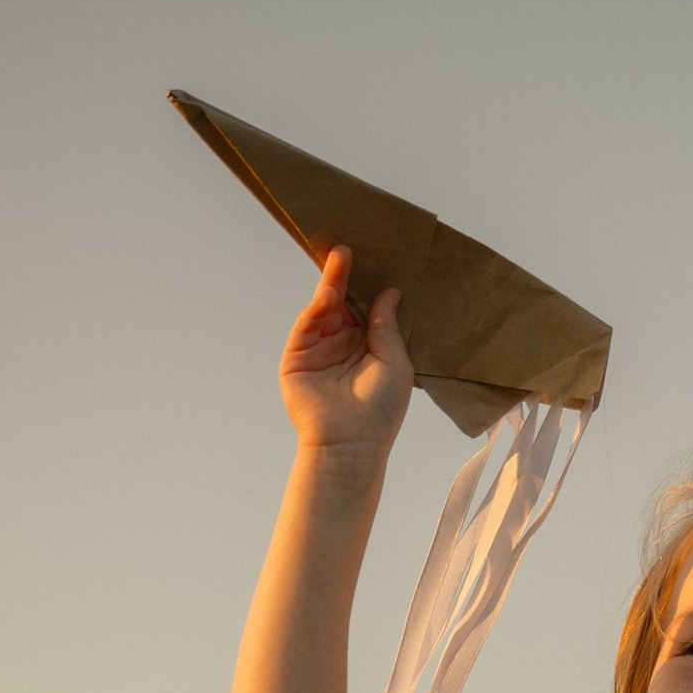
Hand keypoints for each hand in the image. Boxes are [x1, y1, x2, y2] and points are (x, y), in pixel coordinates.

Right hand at [280, 245, 413, 461]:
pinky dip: (316, 308)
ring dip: (331, 284)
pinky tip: (328, 294)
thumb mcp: (394, 362)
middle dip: (345, 276)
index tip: (374, 258)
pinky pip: (306, 326)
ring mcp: (318, 350)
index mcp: (368, 346)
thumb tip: (389, 291)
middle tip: (349, 248)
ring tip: (341, 259)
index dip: (367, 284)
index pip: (364, 307)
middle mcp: (342, 344)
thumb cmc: (380, 411)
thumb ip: (386, 325)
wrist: (351, 444)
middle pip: (342, 302)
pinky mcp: (297, 357)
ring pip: (323, 308)